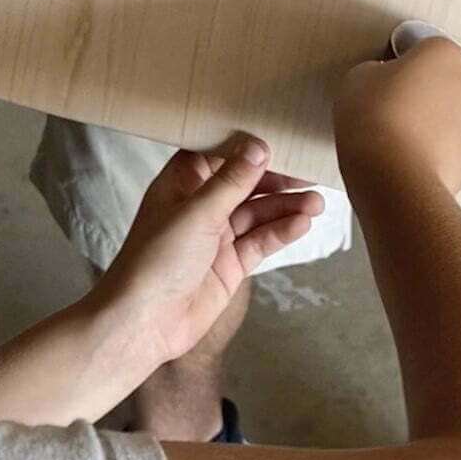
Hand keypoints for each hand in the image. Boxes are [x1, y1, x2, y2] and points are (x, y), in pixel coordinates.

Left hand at [86, 136, 323, 375]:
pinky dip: (282, 231)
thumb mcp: (197, 212)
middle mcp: (200, 205)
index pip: (219, 152)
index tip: (280, 137)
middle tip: (309, 172)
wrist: (144, 322)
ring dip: (286, 206)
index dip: (248, 145)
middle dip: (277, 178)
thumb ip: (232, 181)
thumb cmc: (156, 260)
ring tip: (316, 202)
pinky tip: (302, 223)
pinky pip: (261, 241)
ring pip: (258, 212)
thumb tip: (258, 147)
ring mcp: (217, 235)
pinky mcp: (231, 263)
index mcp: (182, 182)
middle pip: (246, 183)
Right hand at [334, 38, 460, 194]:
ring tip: (402, 137)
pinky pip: (457, 142)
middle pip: (444, 78)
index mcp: (444, 52)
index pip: (423, 46)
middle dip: (424, 88)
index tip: (384, 76)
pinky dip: (441, 146)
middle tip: (393, 106)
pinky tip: (414, 156)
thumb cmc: (375, 120)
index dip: (401, 61)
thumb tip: (382, 80)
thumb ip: (377, 70)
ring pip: (454, 111)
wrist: (395, 177)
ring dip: (435, 118)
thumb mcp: (358, 77)